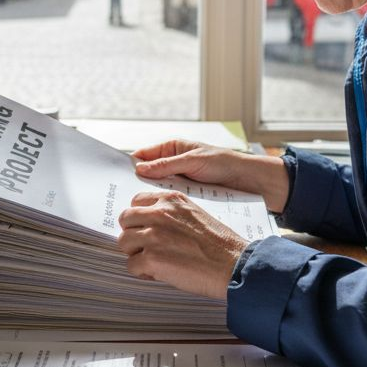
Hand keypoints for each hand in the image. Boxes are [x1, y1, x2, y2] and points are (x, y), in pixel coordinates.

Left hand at [117, 190, 248, 300]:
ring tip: (154, 261)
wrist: (234, 264)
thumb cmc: (220, 245)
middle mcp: (160, 213)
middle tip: (148, 247)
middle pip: (125, 219)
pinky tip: (160, 274)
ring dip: (136, 253)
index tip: (146, 229)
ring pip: (124, 242)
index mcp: (171, 200)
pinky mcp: (152, 258)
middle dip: (134, 234)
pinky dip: (143, 272)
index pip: (136, 201)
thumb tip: (149, 224)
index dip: (140, 218)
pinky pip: (131, 265)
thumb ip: (171, 214)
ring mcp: (154, 235)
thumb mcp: (195, 214)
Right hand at [133, 140, 289, 213]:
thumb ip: (168, 164)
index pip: (143, 156)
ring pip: (158, 190)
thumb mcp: (194, 160)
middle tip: (123, 199)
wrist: (251, 181)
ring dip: (151, 199)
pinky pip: (171, 201)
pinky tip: (156, 217)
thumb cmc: (225, 163)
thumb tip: (140, 168)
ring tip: (136, 210)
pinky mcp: (187, 197)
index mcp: (172, 149)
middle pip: (148, 175)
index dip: (130, 165)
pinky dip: (164, 207)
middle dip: (137, 185)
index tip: (116, 179)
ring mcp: (180, 182)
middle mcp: (173, 164)